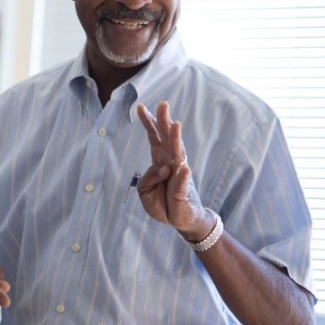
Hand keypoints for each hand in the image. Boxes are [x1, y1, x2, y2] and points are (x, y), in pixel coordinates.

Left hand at [135, 102, 213, 241]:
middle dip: (164, 121)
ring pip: (178, 153)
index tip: (140, 106)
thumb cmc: (162, 202)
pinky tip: (183, 169)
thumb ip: (148, 178)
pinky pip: (182, 182)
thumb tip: (164, 168)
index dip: (148, 122)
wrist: (180, 220)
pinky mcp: (184, 190)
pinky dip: (182, 177)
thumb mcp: (144, 191)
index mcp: (159, 161)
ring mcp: (179, 175)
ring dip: (176, 139)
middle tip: (163, 104)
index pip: (154, 138)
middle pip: (167, 138)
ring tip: (176, 124)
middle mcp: (171, 163)